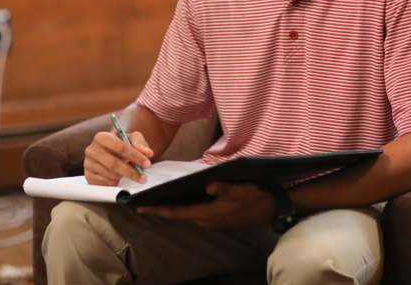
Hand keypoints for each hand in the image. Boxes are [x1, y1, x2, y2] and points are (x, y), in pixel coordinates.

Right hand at [84, 130, 153, 185]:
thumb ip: (140, 144)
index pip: (120, 147)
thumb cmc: (122, 144)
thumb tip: (148, 153)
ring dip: (123, 177)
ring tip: (130, 174)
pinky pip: (104, 183)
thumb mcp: (132, 139)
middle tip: (143, 177)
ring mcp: (88, 163)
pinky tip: (119, 178)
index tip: (147, 164)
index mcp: (102, 137)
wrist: (111, 151)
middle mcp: (92, 149)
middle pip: (114, 163)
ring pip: (110, 174)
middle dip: (131, 172)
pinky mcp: (88, 176)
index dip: (135, 156)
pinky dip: (115, 182)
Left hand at [137, 183, 275, 229]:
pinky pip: (194, 216)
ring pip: (186, 217)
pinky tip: (180, 202)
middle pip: (178, 216)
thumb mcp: (239, 189)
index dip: (158, 209)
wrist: (269, 209)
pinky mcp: (217, 221)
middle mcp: (207, 221)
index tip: (141, 207)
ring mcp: (212, 223)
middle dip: (160, 210)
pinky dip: (183, 210)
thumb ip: (222, 188)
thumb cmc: (253, 197)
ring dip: (171, 211)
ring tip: (157, 202)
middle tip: (142, 205)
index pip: (177, 213)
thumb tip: (208, 186)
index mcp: (208, 214)